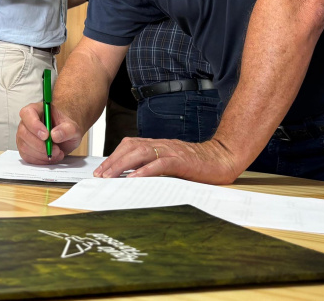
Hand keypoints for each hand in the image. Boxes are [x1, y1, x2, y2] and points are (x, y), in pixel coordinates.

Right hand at [16, 101, 83, 163]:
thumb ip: (67, 130)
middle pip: (24, 133)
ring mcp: (24, 136)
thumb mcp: (73, 127)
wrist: (65, 136)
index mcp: (37, 110)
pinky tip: (50, 157)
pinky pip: (27, 156)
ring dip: (41, 154)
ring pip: (24, 147)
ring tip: (56, 152)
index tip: (46, 136)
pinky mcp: (25, 148)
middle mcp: (27, 122)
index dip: (34, 125)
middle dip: (40, 145)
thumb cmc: (66, 127)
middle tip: (55, 149)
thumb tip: (55, 135)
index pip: (27, 113)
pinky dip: (40, 160)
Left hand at [93, 137, 241, 184]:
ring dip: (123, 165)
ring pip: (141, 153)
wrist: (223, 158)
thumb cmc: (198, 164)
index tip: (102, 170)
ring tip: (110, 177)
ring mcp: (172, 152)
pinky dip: (145, 171)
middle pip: (131, 148)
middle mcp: (162, 145)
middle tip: (100, 175)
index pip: (130, 145)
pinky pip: (160, 164)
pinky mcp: (182, 161)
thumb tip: (134, 178)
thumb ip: (156, 166)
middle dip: (113, 161)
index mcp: (159, 145)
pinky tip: (134, 179)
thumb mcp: (173, 163)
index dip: (114, 156)